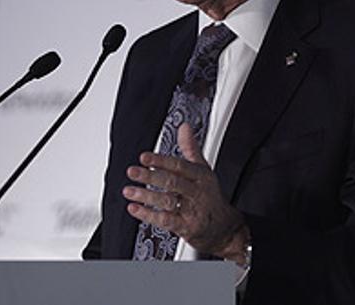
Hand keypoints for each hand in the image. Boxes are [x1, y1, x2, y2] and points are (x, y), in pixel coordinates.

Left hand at [123, 123, 249, 263]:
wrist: (225, 228)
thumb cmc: (210, 196)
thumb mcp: (204, 170)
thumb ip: (191, 149)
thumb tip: (184, 127)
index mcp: (201, 176)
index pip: (180, 166)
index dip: (161, 161)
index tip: (144, 157)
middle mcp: (197, 192)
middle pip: (173, 182)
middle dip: (151, 176)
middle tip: (132, 171)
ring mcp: (192, 211)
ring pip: (168, 201)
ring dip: (146, 195)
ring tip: (129, 190)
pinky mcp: (187, 227)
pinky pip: (165, 220)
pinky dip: (148, 215)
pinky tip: (135, 208)